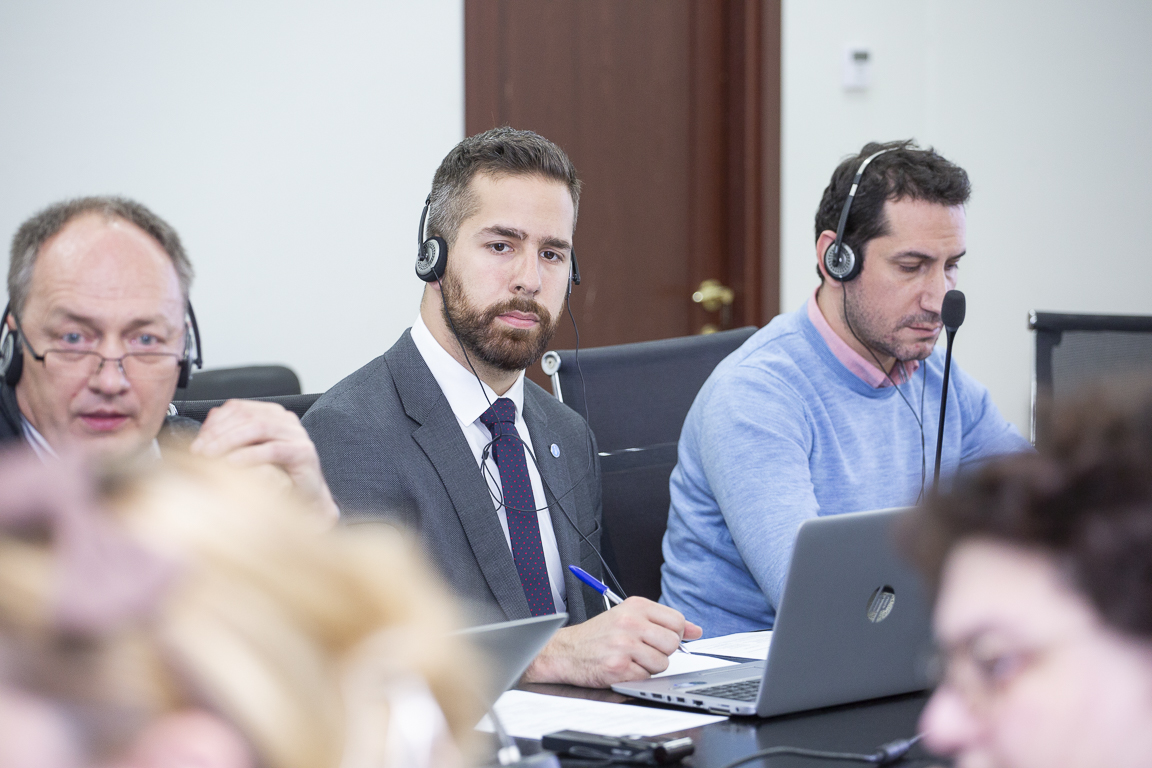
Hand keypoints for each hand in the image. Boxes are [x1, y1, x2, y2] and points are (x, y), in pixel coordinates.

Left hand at [189, 400, 337, 522]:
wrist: (306, 498)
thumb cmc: (278, 476)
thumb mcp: (250, 453)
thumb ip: (232, 434)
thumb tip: (211, 419)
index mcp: (272, 415)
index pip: (238, 408)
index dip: (214, 422)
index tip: (197, 443)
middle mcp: (286, 420)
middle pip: (246, 416)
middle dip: (217, 433)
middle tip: (199, 451)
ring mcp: (297, 434)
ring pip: (258, 428)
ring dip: (229, 441)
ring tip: (211, 457)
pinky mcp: (304, 452)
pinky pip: (272, 449)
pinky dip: (249, 455)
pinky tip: (232, 464)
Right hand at [522, 597, 702, 687]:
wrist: (566, 651)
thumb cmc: (598, 635)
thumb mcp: (629, 617)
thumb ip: (664, 621)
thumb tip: (696, 630)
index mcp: (636, 606)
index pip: (677, 621)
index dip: (673, 634)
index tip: (660, 638)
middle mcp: (631, 623)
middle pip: (672, 643)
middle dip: (661, 651)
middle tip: (642, 649)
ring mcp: (625, 645)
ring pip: (662, 663)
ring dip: (649, 666)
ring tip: (630, 658)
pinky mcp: (619, 667)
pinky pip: (646, 677)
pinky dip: (636, 677)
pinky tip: (622, 668)